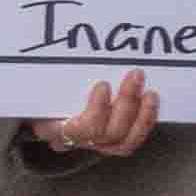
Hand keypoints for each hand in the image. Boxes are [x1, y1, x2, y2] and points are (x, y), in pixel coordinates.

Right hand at [29, 71, 161, 162]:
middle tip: (135, 74)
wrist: (46, 113)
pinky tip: (151, 100)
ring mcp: (96, 146)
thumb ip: (50, 79)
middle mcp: (74, 141)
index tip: (103, 85)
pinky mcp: (114, 145)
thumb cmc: (47, 95)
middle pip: (104, 132)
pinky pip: (133, 140)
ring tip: (147, 88)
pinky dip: (145, 120)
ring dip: (140, 112)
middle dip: (125, 102)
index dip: (95, 110)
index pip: (75, 130)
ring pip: (121, 140)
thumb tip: (58, 49)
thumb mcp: (44, 87)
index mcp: (51, 128)